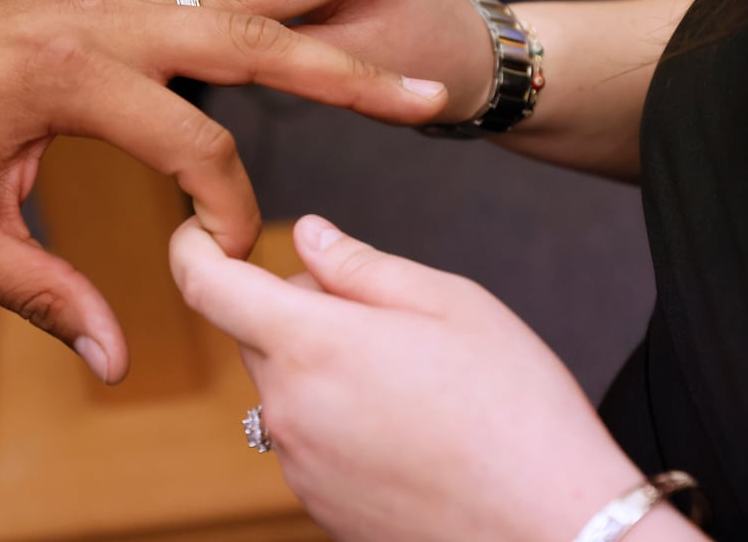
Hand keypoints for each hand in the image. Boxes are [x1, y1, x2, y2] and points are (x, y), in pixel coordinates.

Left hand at [0, 0, 447, 384]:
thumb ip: (43, 293)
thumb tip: (116, 359)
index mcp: (72, 80)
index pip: (192, 144)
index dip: (224, 208)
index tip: (221, 257)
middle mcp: (109, 23)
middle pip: (250, 41)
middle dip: (345, 72)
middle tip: (427, 92)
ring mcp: (115, 0)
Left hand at [171, 215, 686, 541]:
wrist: (554, 529)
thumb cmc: (515, 410)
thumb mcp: (449, 303)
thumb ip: (362, 266)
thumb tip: (310, 237)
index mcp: (312, 346)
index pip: (207, 287)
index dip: (192, 250)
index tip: (202, 235)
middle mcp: (288, 411)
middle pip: (257, 336)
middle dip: (299, 311)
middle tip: (384, 316)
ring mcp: (300, 468)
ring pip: (288, 391)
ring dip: (326, 372)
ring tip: (415, 384)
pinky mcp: (322, 508)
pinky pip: (310, 442)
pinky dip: (341, 423)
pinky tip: (411, 431)